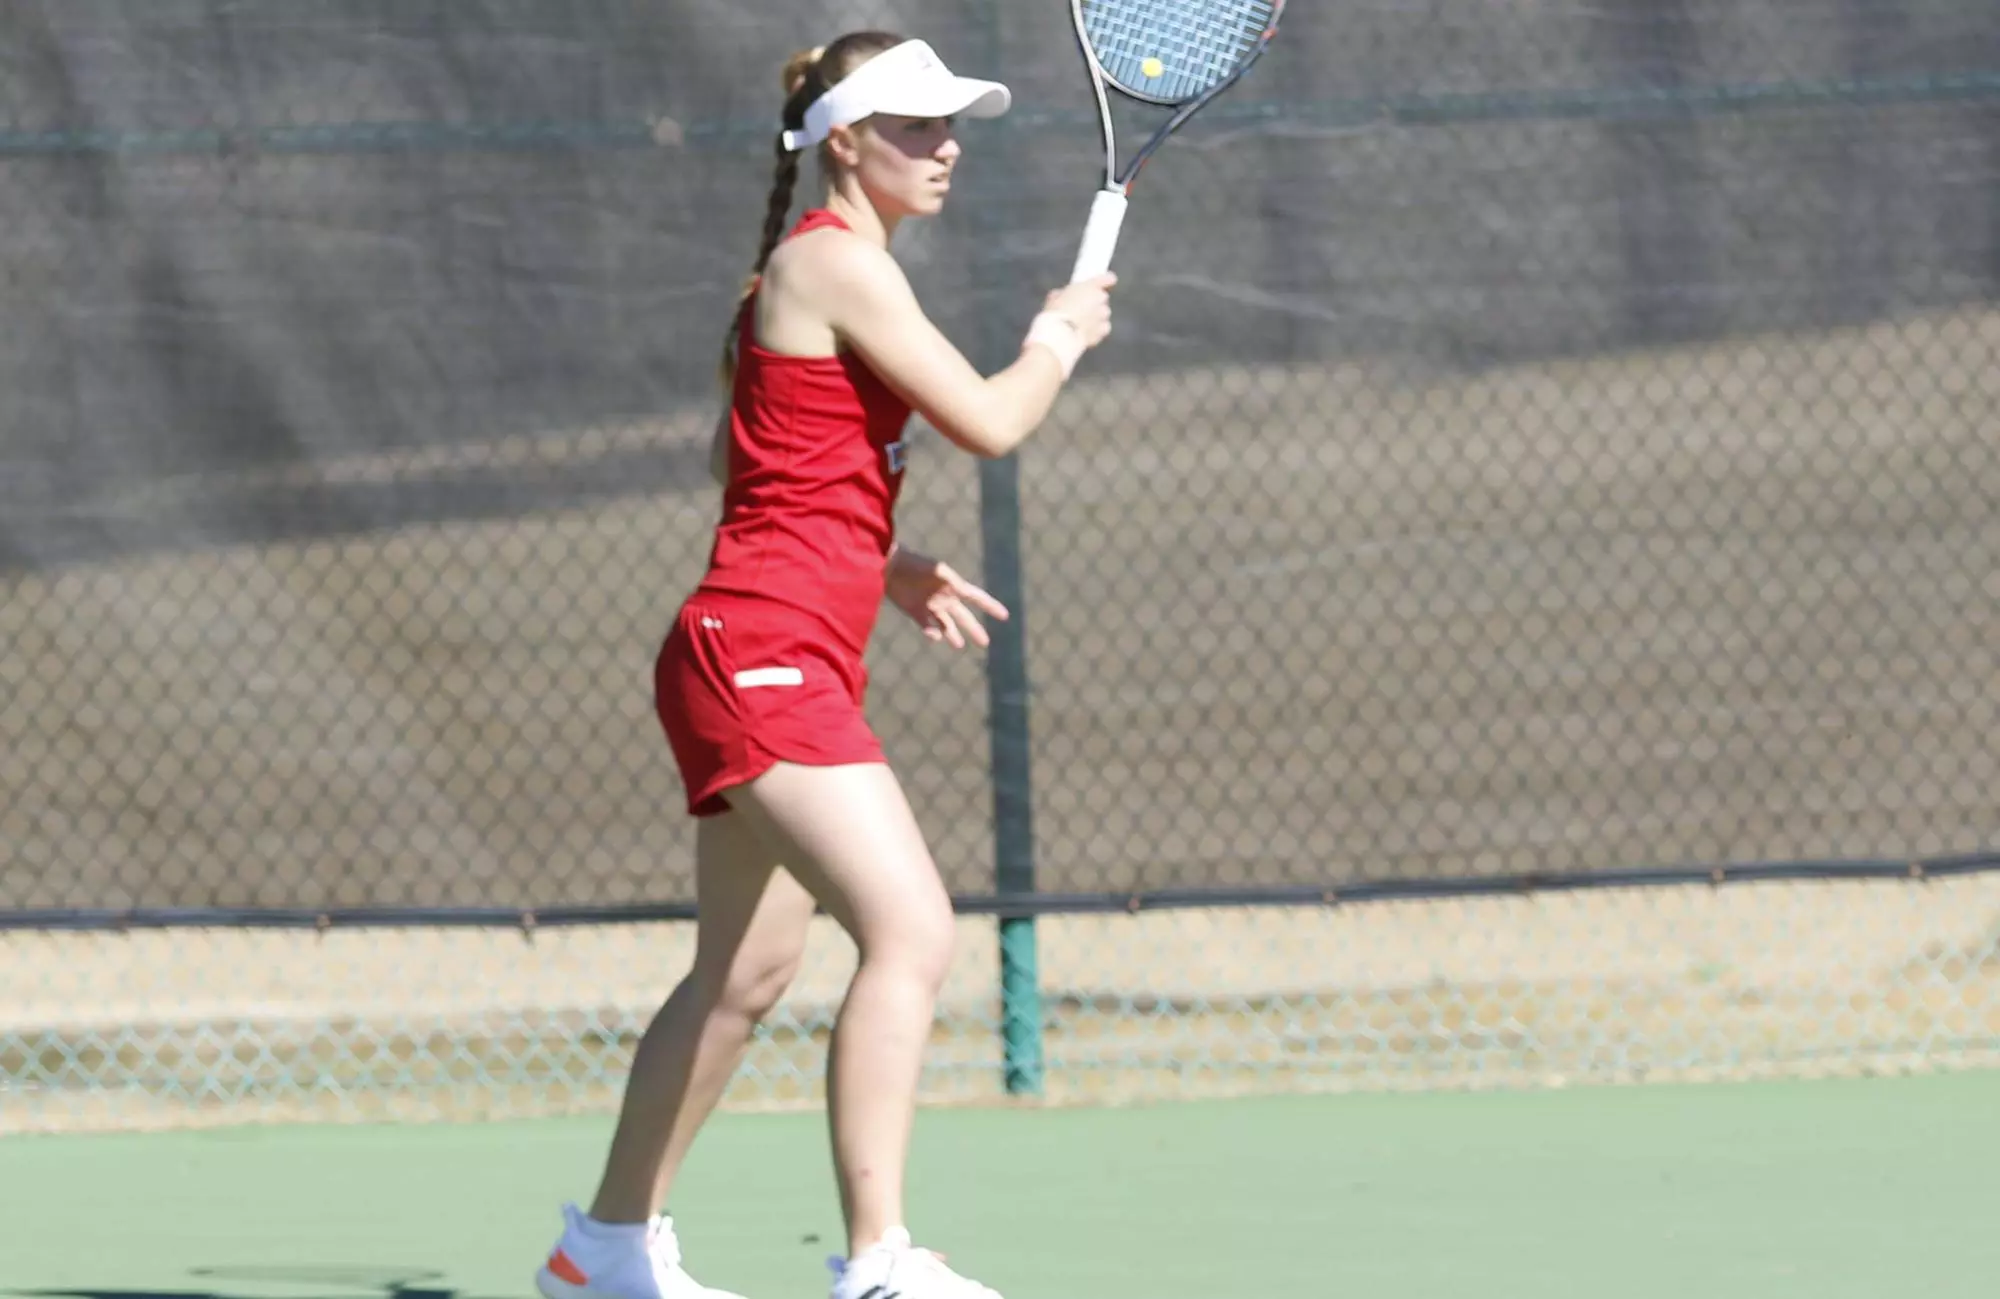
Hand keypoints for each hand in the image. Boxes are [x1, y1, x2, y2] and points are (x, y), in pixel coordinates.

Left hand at [884, 545, 1008, 649]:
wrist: (890, 566)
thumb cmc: (915, 564)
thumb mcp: (936, 568)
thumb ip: (950, 578)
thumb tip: (964, 589)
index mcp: (954, 586)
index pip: (977, 598)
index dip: (991, 607)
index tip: (1005, 616)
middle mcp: (945, 598)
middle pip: (964, 617)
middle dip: (975, 629)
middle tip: (985, 643)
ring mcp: (930, 606)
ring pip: (946, 625)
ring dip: (953, 635)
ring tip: (959, 645)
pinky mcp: (915, 612)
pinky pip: (927, 626)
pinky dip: (932, 633)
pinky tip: (935, 636)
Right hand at [1041, 273, 1115, 349]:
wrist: (1059, 335)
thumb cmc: (1055, 314)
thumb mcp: (1055, 297)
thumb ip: (1066, 293)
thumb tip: (1065, 297)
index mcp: (1090, 286)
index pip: (1108, 278)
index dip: (1107, 280)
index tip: (1105, 282)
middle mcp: (1100, 299)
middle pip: (1102, 298)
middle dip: (1093, 302)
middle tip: (1080, 307)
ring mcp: (1103, 315)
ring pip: (1103, 314)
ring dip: (1095, 316)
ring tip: (1079, 323)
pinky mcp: (1102, 330)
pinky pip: (1103, 328)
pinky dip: (1096, 330)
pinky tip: (1084, 332)